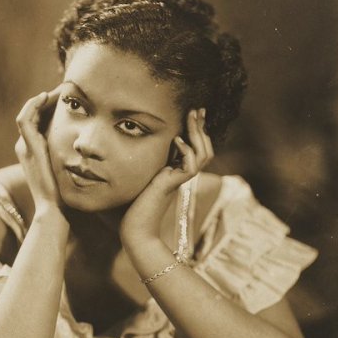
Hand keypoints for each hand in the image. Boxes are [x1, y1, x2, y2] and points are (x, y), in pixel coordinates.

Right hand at [15, 87, 62, 216]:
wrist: (53, 209)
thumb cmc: (64, 195)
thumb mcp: (68, 170)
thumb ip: (71, 157)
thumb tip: (90, 149)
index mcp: (34, 151)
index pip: (39, 122)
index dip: (52, 108)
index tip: (69, 100)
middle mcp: (26, 147)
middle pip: (34, 115)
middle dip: (48, 101)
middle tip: (66, 90)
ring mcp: (24, 147)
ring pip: (28, 113)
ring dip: (42, 99)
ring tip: (58, 90)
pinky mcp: (27, 147)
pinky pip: (24, 119)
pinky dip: (33, 105)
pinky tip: (46, 96)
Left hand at [120, 108, 212, 246]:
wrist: (134, 228)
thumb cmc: (132, 205)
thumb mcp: (141, 175)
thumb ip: (148, 162)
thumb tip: (139, 140)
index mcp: (176, 171)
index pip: (196, 148)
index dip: (197, 131)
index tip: (195, 112)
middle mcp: (181, 175)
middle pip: (205, 149)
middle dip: (202, 128)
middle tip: (199, 109)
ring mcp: (179, 181)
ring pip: (203, 155)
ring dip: (198, 135)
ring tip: (192, 118)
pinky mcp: (173, 185)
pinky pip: (191, 166)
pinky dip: (186, 152)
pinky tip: (178, 141)